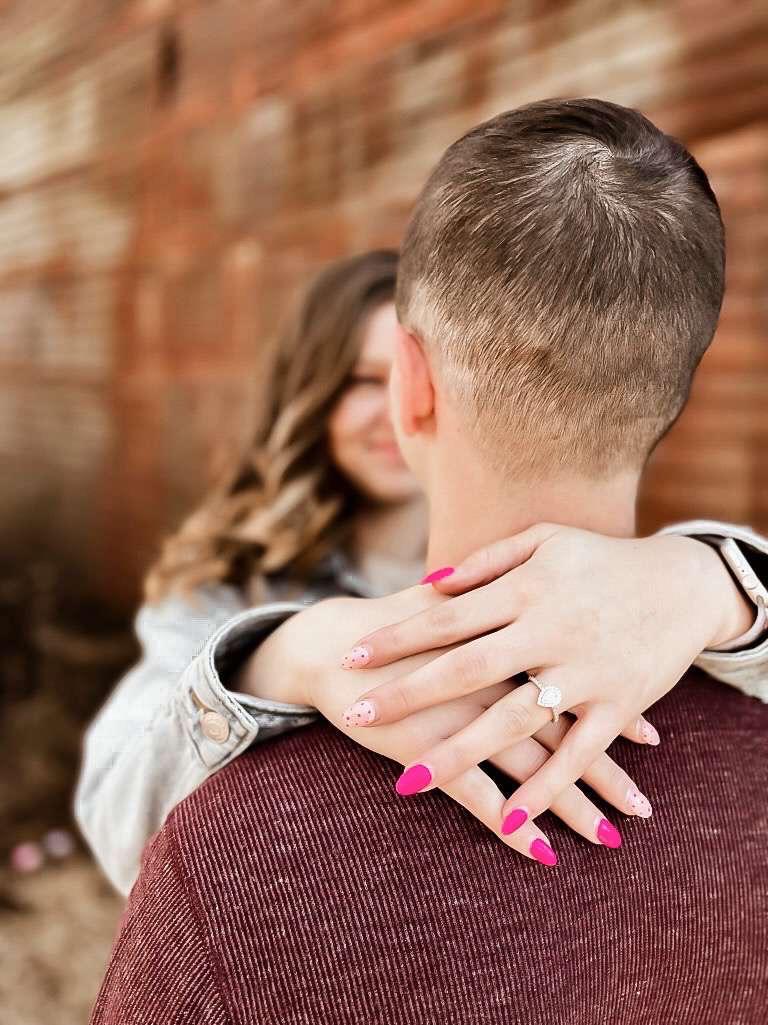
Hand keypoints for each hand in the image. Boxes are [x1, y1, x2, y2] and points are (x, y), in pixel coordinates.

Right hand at [259, 594, 653, 863]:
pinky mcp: (427, 749)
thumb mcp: (449, 602)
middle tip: (641, 806)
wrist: (331, 647)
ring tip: (610, 836)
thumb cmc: (394, 624)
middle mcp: (492, 683)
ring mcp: (461, 718)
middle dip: (604, 771)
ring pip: (530, 769)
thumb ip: (492, 600)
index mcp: (505, 642)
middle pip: (562, 732)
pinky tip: (541, 852)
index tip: (650, 737)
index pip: (572, 682)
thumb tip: (533, 601)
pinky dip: (511, 824)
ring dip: (572, 806)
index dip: (612, 711)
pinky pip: (477, 796)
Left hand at [338, 525, 740, 833]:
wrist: (683, 583)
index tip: (351, 656)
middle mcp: (549, 631)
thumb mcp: (545, 541)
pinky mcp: (617, 705)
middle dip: (406, 695)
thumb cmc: (602, 560)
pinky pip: (577, 754)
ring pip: (514, 721)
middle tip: (356, 716)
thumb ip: (486, 562)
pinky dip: (546, 788)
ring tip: (411, 780)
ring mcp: (584, 672)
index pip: (446, 615)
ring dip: (460, 752)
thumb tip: (429, 582)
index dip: (396, 637)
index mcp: (526, 589)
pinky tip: (511, 820)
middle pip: (465, 669)